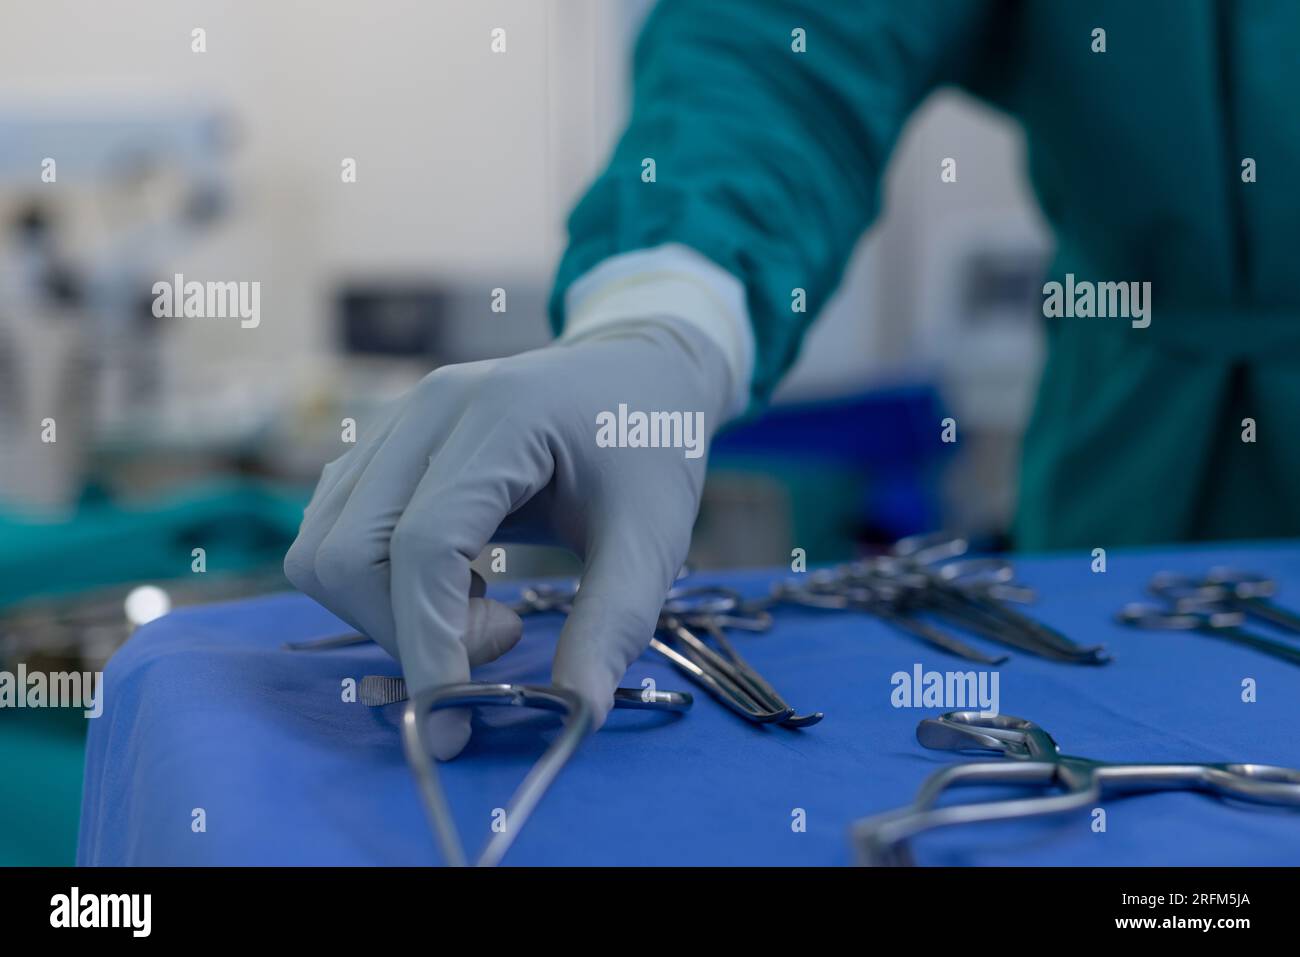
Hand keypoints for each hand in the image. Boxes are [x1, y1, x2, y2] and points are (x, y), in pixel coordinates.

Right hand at [284, 318, 731, 757]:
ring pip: (323, 550)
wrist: (635, 371)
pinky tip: (457, 577)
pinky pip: (334, 533)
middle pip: (349, 554)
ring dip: (388, 612)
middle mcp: (428, 408)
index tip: (458, 721)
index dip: (432, 644)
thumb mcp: (654, 535)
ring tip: (481, 603)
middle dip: (407, 632)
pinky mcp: (379, 447)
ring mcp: (394, 422)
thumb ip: (616, 621)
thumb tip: (577, 711)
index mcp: (502, 415)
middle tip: (500, 634)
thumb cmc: (648, 448)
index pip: (424, 547)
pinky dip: (379, 585)